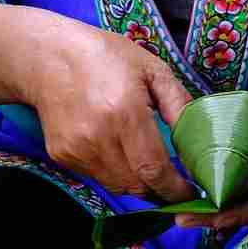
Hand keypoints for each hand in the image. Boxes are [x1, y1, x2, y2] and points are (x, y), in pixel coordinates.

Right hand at [25, 22, 195, 202]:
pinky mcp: (62, 156)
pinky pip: (98, 177)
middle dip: (160, 190)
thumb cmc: (105, 57)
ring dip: (138, 184)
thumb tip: (200, 138)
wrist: (47, 57)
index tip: (191, 191)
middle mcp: (99, 138)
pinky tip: (117, 149)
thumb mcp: (151, 69)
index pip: (154, 170)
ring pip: (118, 186)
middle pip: (137, 186)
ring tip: (148, 166)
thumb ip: (179, 104)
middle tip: (175, 182)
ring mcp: (77, 150)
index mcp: (125, 114)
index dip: (175, 188)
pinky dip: (114, 172)